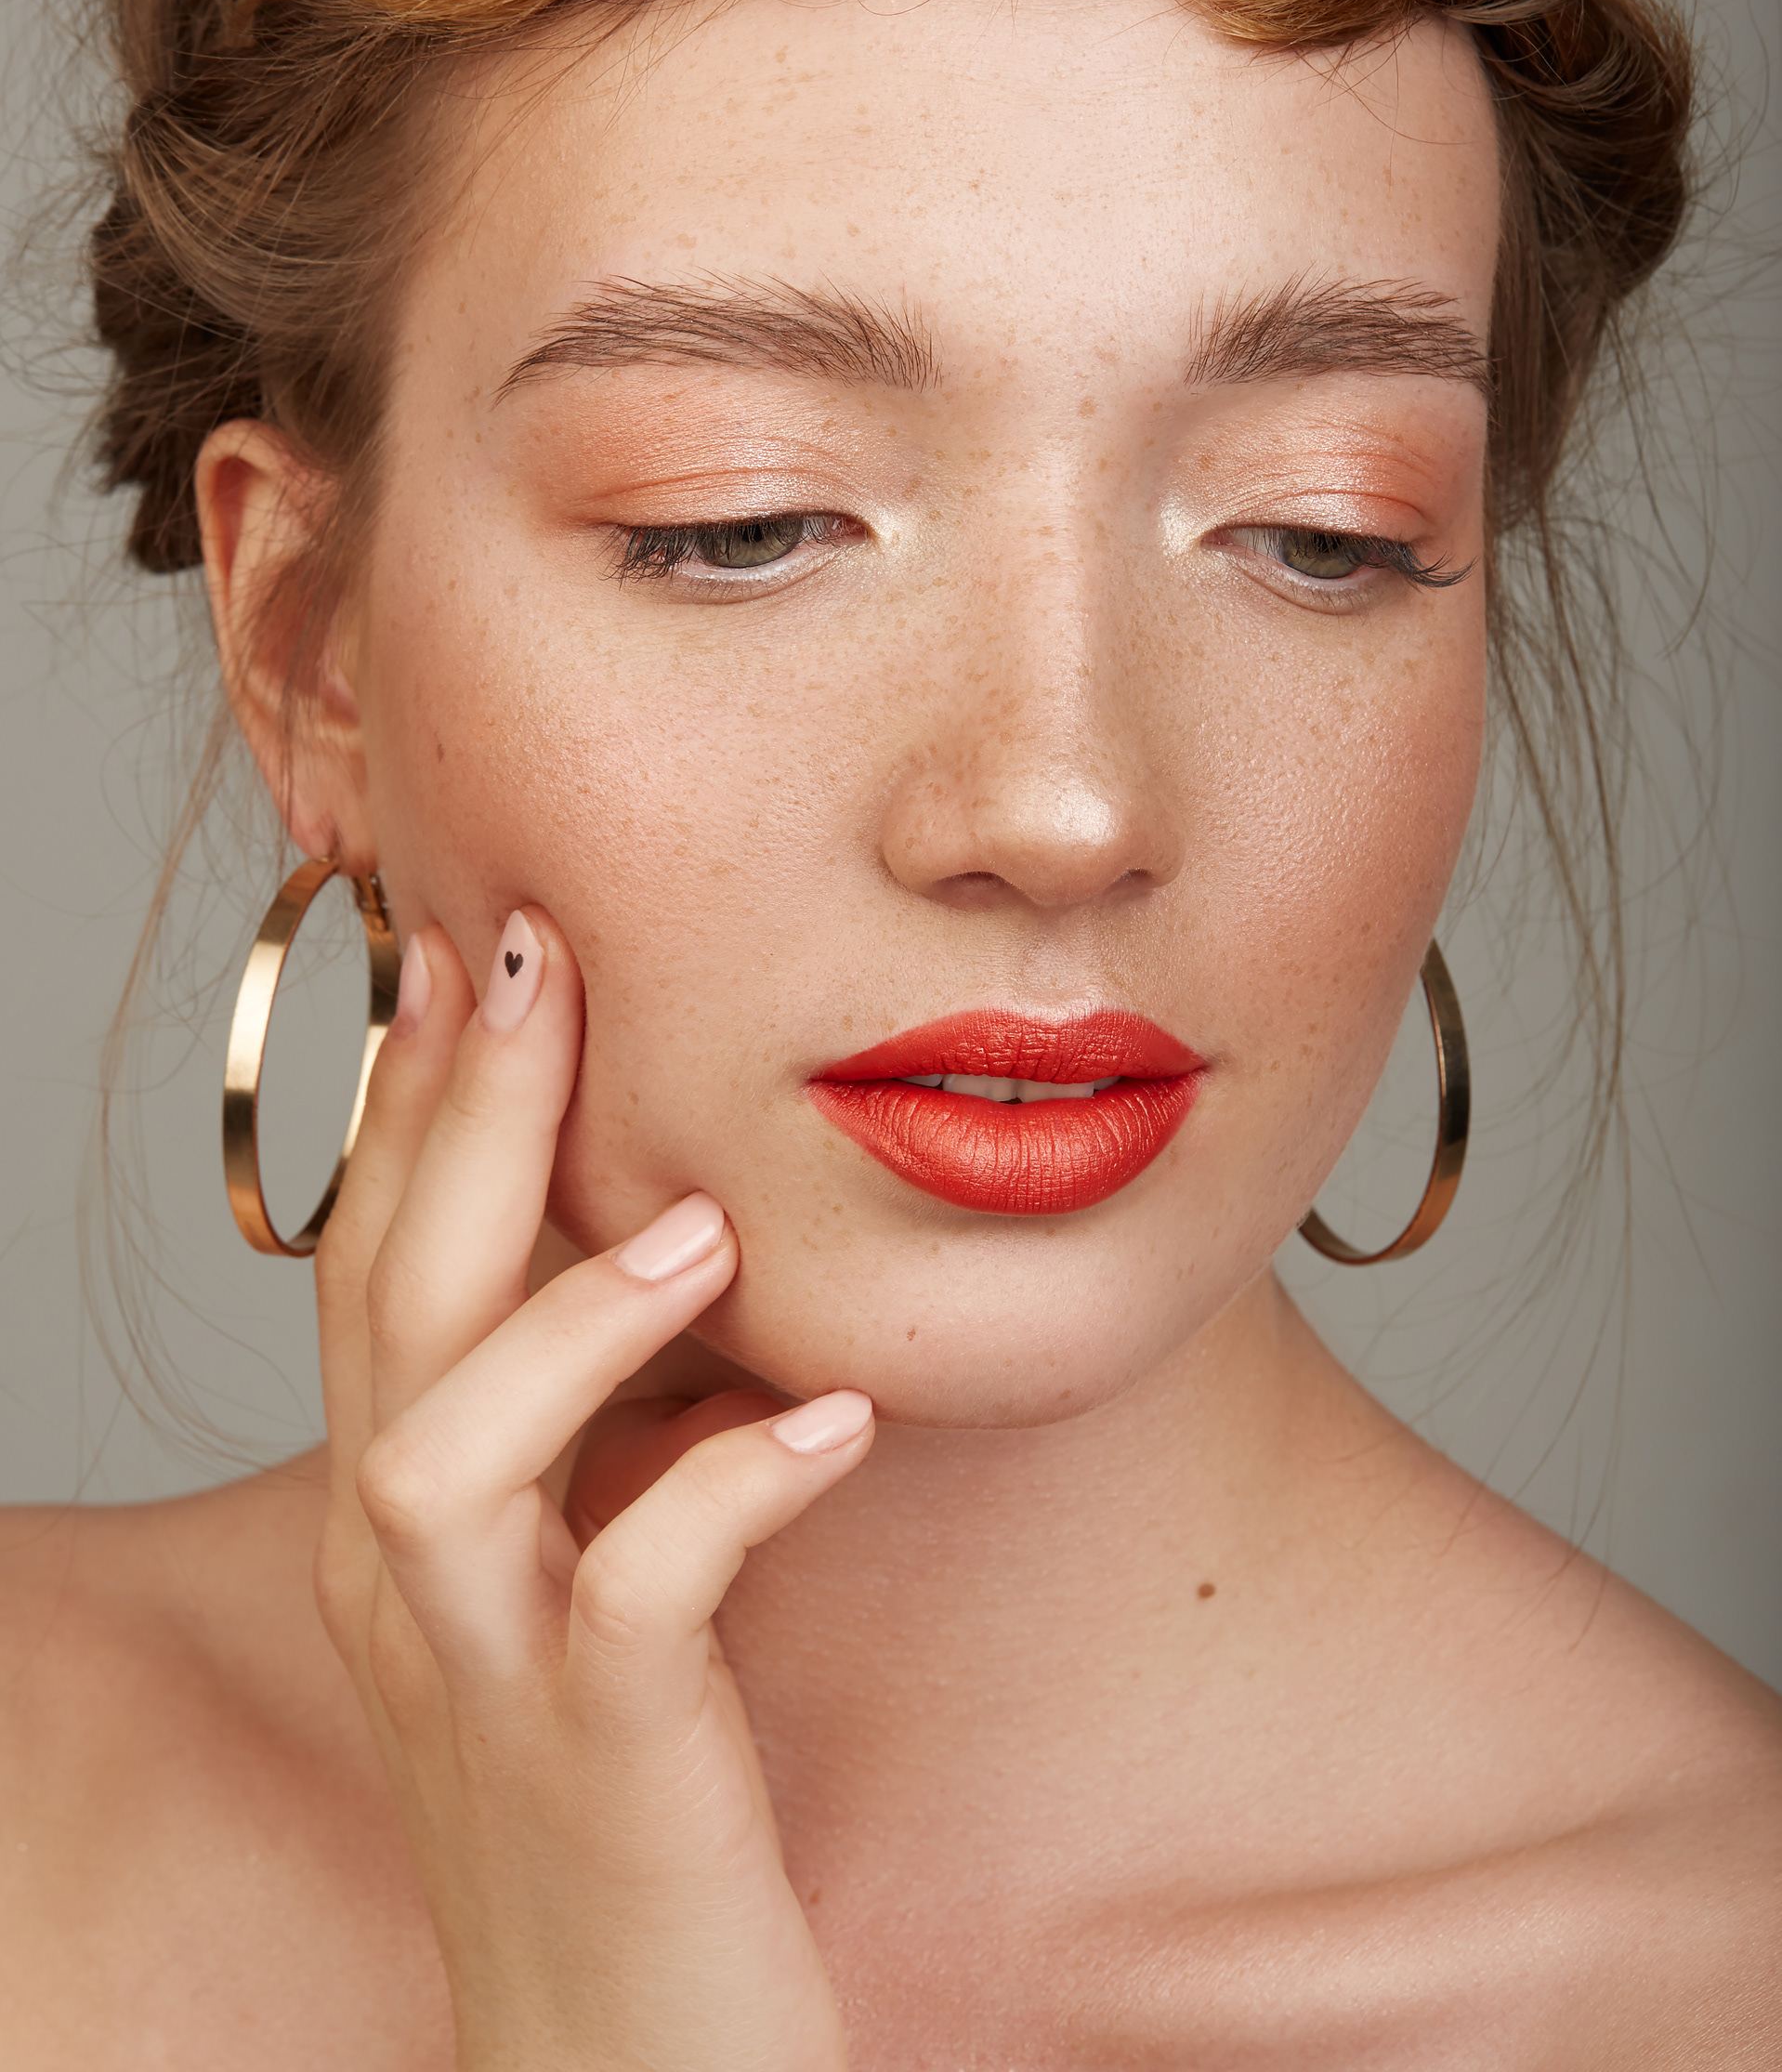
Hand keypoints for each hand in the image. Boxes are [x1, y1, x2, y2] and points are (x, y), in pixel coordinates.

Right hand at [312, 906, 871, 2071]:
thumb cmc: (629, 1809)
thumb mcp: (589, 1590)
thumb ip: (609, 1438)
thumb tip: (699, 1252)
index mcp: (410, 1527)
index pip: (373, 1276)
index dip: (409, 1107)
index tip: (461, 946)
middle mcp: (411, 1583)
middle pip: (392, 1311)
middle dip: (454, 1121)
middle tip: (529, 947)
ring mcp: (490, 1678)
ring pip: (453, 1447)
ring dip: (564, 1316)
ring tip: (694, 1221)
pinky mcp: (600, 1766)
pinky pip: (636, 1597)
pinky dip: (726, 1488)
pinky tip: (833, 1422)